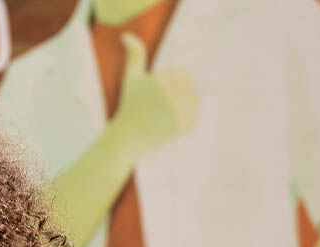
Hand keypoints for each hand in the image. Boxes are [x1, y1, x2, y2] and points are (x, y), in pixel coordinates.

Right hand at [112, 31, 198, 158]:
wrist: (124, 138)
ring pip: (194, 104)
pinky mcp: (178, 125)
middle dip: (181, 98)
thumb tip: (127, 36)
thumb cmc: (128, 107)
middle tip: (164, 111)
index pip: (184, 75)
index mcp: (159, 78)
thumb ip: (135, 55)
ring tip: (167, 118)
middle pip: (191, 89)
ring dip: (185, 111)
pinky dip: (186, 123)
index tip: (163, 98)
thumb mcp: (130, 78)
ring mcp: (174, 109)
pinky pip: (194, 119)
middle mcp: (167, 92)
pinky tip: (171, 126)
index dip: (176, 86)